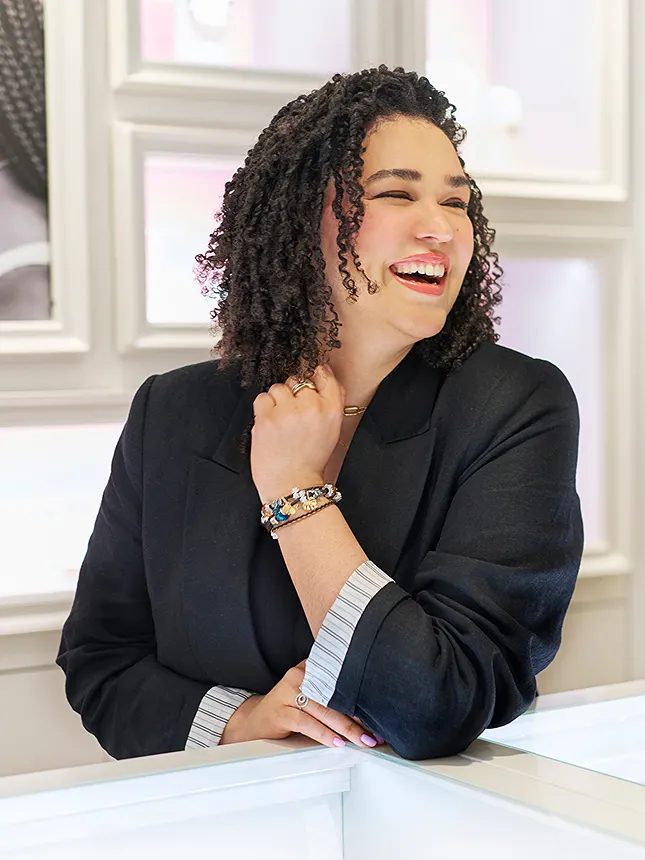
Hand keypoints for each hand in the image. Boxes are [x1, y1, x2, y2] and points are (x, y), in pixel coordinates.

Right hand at [219, 660, 382, 749]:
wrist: (255, 720)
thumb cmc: (287, 708)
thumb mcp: (308, 693)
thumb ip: (329, 693)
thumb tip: (364, 708)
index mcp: (309, 667)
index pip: (339, 681)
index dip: (359, 697)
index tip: (377, 713)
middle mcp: (300, 675)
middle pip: (334, 697)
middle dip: (357, 718)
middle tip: (374, 732)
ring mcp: (289, 692)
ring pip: (323, 710)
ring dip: (346, 728)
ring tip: (362, 740)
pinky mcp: (281, 711)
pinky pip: (307, 723)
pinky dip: (324, 734)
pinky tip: (336, 742)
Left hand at [251, 364, 344, 502]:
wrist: (292, 485)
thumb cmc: (311, 461)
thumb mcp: (332, 430)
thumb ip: (332, 402)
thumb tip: (324, 373)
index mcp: (332, 410)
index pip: (324, 376)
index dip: (315, 375)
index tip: (310, 381)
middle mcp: (311, 407)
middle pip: (298, 380)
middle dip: (294, 394)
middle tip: (293, 415)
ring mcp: (287, 412)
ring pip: (279, 388)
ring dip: (277, 401)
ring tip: (280, 421)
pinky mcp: (266, 419)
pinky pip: (262, 398)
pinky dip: (263, 409)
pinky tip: (270, 424)